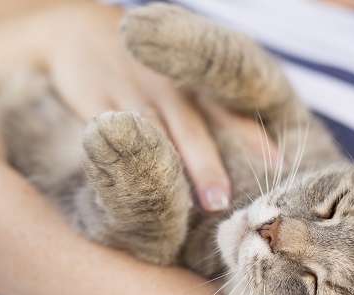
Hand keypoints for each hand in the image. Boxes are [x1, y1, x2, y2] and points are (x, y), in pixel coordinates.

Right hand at [31, 3, 266, 211]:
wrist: (76, 30)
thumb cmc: (142, 69)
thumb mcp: (176, 77)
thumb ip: (205, 110)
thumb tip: (256, 156)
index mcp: (190, 82)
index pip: (225, 110)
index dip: (250, 135)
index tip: (278, 164)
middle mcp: (164, 85)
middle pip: (190, 127)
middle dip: (208, 165)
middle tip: (224, 202)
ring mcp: (128, 91)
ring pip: (153, 134)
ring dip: (171, 170)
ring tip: (189, 206)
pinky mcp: (93, 100)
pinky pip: (112, 132)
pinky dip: (127, 157)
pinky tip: (138, 183)